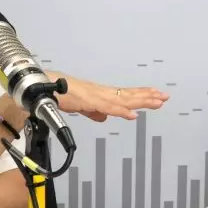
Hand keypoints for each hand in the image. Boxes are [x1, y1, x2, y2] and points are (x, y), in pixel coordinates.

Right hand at [49, 73, 168, 121]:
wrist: (42, 89)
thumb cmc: (59, 95)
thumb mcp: (81, 107)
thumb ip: (94, 112)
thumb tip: (104, 117)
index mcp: (100, 94)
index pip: (125, 94)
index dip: (141, 95)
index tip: (157, 95)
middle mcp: (101, 92)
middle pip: (128, 94)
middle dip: (148, 96)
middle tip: (165, 96)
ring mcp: (95, 95)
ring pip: (123, 99)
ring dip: (141, 101)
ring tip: (157, 102)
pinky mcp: (88, 101)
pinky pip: (108, 107)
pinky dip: (122, 111)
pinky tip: (133, 115)